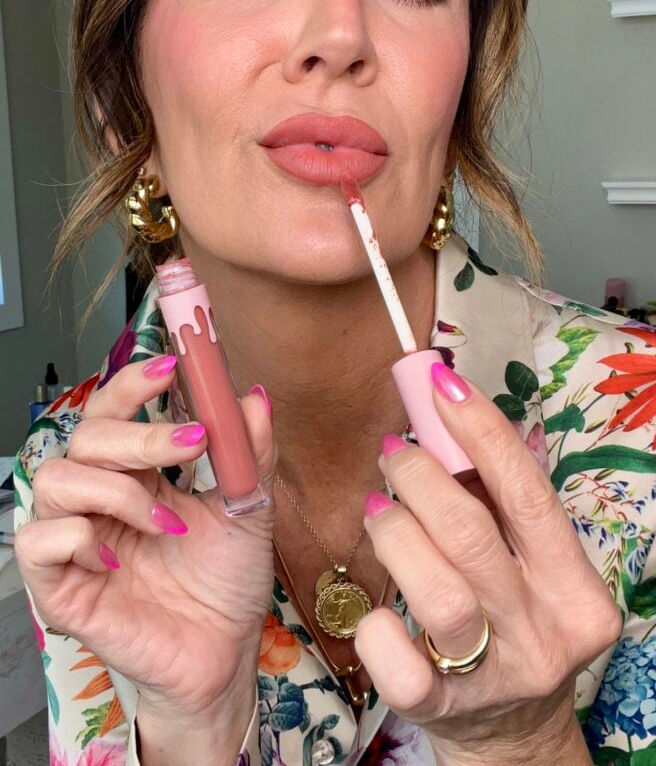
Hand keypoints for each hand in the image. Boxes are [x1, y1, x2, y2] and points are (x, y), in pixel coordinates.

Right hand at [15, 355, 275, 717]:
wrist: (225, 656)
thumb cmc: (228, 583)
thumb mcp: (249, 510)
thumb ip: (250, 454)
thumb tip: (254, 396)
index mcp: (139, 475)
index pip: (115, 413)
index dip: (132, 383)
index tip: (171, 363)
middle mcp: (102, 500)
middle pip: (87, 437)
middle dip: (140, 433)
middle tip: (192, 444)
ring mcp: (78, 542)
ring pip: (55, 478)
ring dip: (117, 489)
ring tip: (165, 520)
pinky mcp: (61, 587)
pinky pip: (38, 541)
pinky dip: (79, 537)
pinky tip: (118, 558)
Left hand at [355, 364, 620, 761]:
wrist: (513, 729)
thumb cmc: (515, 617)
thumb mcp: (527, 562)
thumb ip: (497, 499)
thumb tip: (445, 412)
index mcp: (576, 587)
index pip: (528, 493)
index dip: (482, 431)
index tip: (441, 384)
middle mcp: (546, 632)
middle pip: (474, 537)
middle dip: (422, 477)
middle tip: (394, 452)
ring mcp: (498, 676)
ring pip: (440, 594)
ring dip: (397, 535)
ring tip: (378, 508)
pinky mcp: (445, 710)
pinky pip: (402, 668)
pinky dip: (378, 628)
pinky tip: (376, 606)